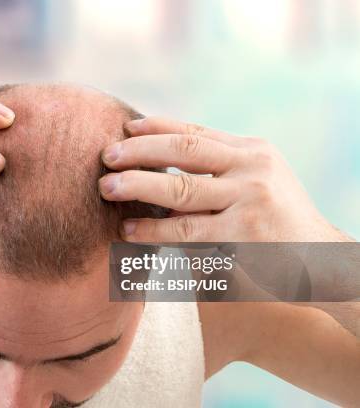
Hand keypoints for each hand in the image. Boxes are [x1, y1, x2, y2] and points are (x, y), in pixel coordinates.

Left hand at [99, 117, 351, 241]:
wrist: (321, 260)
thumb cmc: (277, 219)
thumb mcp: (257, 179)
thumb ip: (219, 166)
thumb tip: (159, 153)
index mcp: (252, 151)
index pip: (196, 132)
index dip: (157, 127)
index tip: (125, 128)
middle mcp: (252, 168)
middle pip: (184, 151)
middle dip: (139, 152)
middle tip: (106, 157)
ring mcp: (249, 200)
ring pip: (181, 190)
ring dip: (138, 187)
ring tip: (107, 189)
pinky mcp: (244, 235)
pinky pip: (187, 232)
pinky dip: (153, 230)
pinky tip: (130, 230)